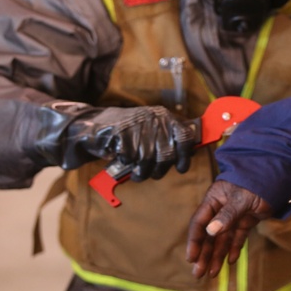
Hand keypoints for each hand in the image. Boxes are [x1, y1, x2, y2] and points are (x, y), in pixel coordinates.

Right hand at [61, 105, 196, 179]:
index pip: (185, 136)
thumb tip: (192, 151)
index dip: (185, 155)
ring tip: (138, 172)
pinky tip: (124, 159)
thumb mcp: (153, 128)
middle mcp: (154, 119)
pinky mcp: (121, 135)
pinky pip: (130, 160)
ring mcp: (138, 126)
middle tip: (154, 173)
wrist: (98, 126)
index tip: (182, 168)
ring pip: (148, 160)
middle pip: (167, 154)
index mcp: (165, 116)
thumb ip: (172, 137)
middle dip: (160, 169)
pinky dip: (127, 164)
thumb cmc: (130, 131)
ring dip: (142, 172)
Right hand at [186, 180, 272, 277]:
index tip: (191, 258)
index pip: (200, 223)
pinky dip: (234, 248)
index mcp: (214, 200)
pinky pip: (238, 237)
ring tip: (212, 274)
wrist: (277, 178)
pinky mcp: (246, 221)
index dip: (195, 241)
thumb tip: (211, 231)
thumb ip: (227, 214)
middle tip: (198, 274)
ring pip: (222, 239)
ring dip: (217, 256)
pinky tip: (232, 261)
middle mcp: (221, 209)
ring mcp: (234, 216)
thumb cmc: (256, 182)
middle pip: (209, 235)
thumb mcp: (241, 198)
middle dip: (204, 254)